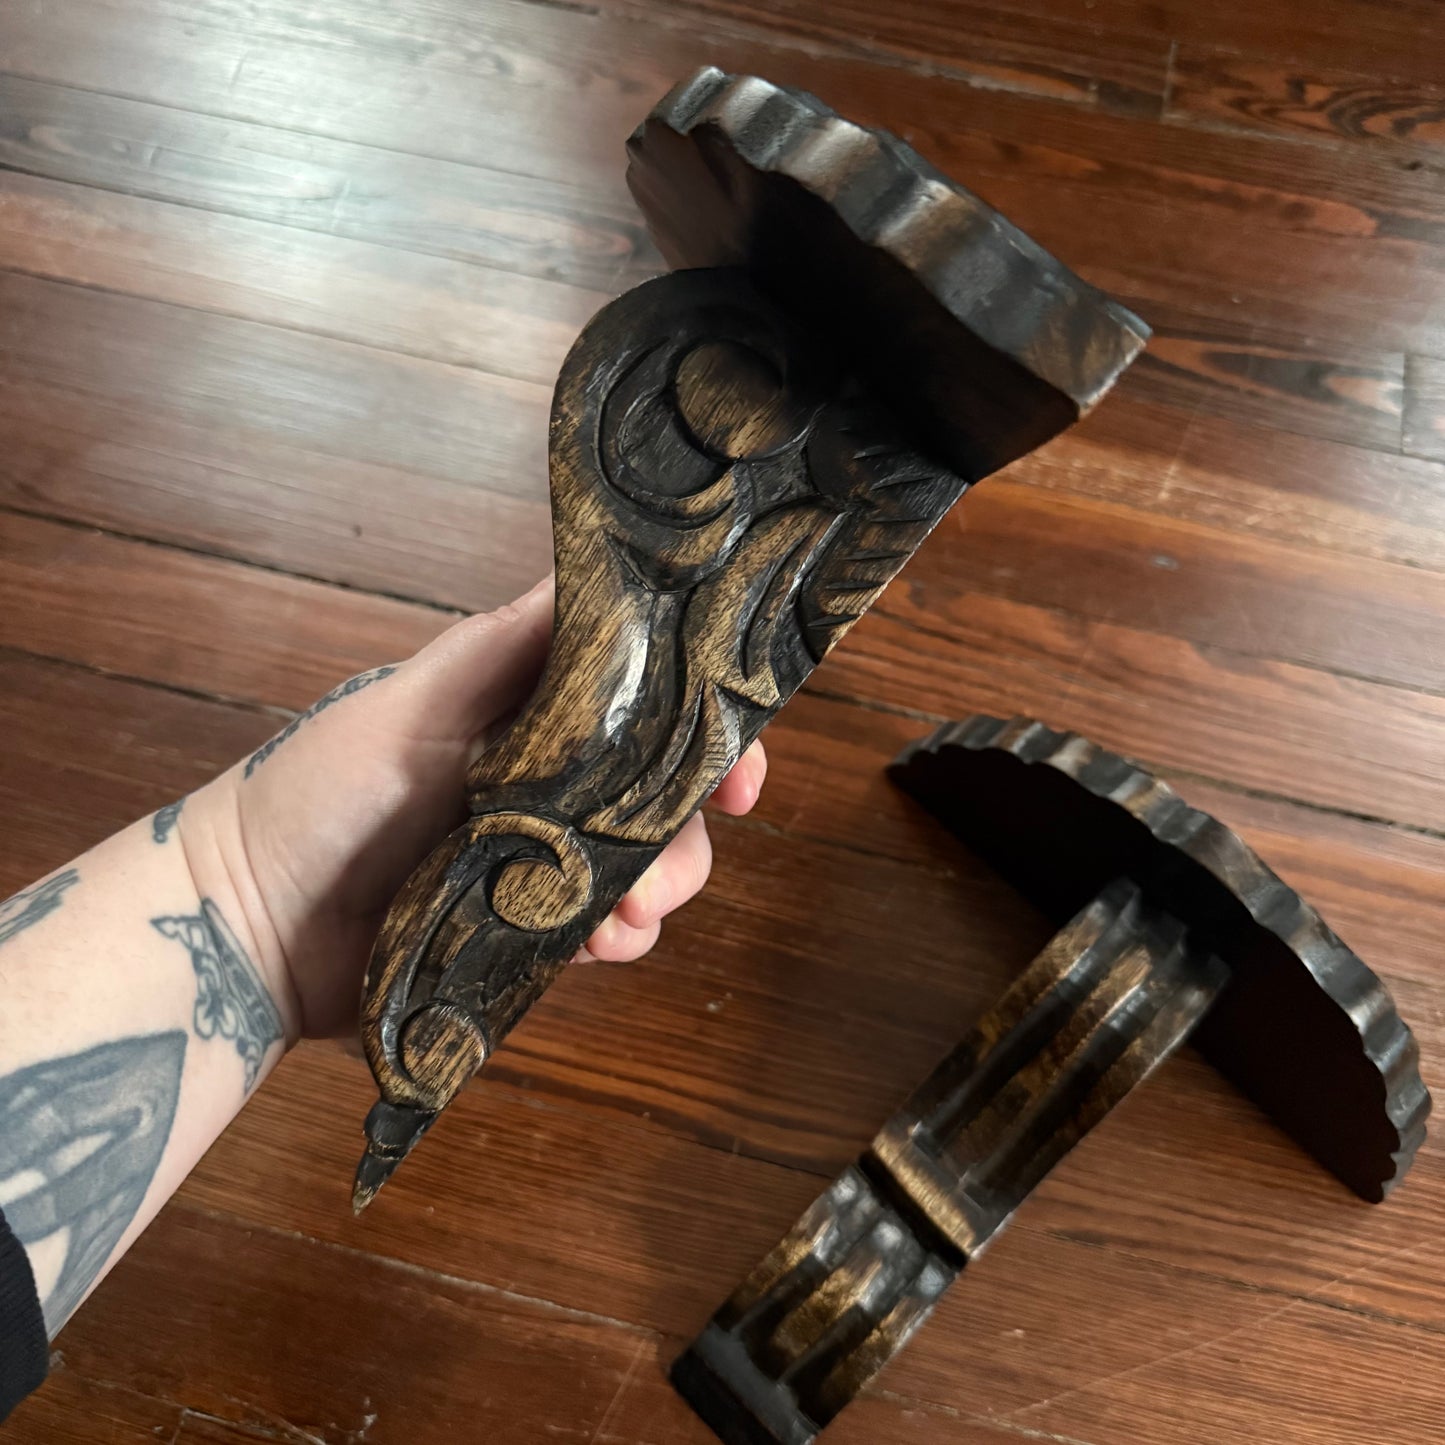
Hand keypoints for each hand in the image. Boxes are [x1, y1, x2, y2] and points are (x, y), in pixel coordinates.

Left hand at [180, 577, 766, 1038]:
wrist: (250, 928)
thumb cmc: (321, 792)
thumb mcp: (414, 701)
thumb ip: (508, 647)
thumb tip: (598, 565)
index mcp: (534, 706)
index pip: (652, 700)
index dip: (712, 729)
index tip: (740, 774)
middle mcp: (550, 772)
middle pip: (666, 790)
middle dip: (685, 831)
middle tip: (656, 871)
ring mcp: (542, 851)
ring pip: (646, 862)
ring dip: (658, 890)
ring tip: (623, 919)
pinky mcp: (527, 923)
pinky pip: (604, 927)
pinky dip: (617, 938)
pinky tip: (599, 947)